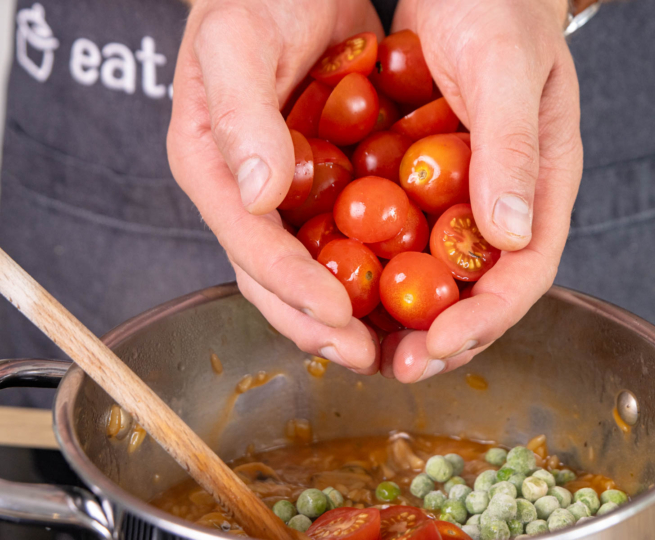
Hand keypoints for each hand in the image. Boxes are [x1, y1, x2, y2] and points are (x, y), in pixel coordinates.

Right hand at [168, 0, 382, 373]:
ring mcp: (285, 192)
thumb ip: (240, 114)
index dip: (291, 285)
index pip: (248, 241)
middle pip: (276, 275)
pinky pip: (346, 236)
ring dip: (350, 312)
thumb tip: (257, 193)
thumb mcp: (238, 42)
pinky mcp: (322, 182)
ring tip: (392, 345)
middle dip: (321, 321)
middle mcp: (244, 191)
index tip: (339, 313)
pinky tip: (409, 290)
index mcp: (210, 166)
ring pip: (313, 268)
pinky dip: (373, 267)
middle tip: (369, 356)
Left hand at [381, 0, 582, 381]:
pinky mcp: (428, 182)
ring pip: (441, 273)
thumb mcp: (505, 69)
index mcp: (544, 182)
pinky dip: (381, 267)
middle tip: (399, 367)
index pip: (525, 271)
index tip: (441, 346)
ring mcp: (465, 194)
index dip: (486, 318)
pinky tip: (346, 285)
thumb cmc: (499, 5)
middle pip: (482, 288)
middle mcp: (507, 199)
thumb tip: (512, 235)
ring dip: (407, 316)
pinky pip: (407, 235)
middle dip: (444, 336)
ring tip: (367, 345)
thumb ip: (510, 149)